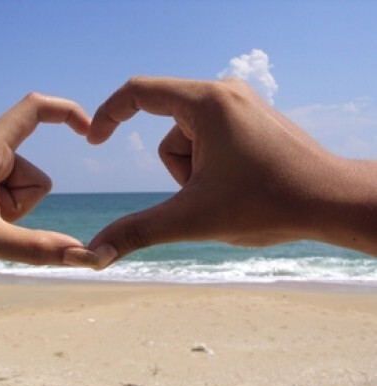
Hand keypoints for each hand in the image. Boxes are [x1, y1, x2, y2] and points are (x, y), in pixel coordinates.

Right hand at [87, 76, 376, 266]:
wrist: (332, 202)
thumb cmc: (270, 204)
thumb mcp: (193, 218)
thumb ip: (137, 231)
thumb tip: (93, 253)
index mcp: (206, 102)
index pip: (138, 92)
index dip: (108, 115)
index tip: (95, 140)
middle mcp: (224, 92)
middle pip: (167, 131)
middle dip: (180, 172)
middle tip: (212, 193)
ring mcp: (241, 103)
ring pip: (189, 141)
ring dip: (197, 173)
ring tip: (231, 190)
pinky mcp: (250, 118)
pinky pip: (210, 140)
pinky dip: (213, 166)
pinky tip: (242, 183)